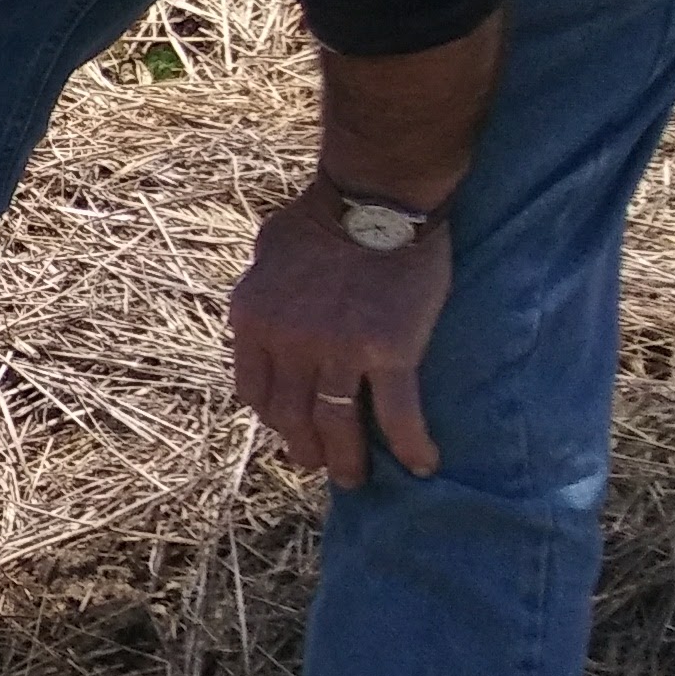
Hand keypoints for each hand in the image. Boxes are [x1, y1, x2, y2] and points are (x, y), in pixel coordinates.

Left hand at [230, 182, 452, 486]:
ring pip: (336, 427)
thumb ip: (260, 293)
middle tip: (320, 464)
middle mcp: (287, 344)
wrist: (376, 196)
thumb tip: (260, 320)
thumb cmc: (323, 215)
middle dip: (304, 449)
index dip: (273, 418)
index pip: (254, 392)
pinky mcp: (388, 353)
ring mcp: (336, 352)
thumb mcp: (267, 254)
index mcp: (252, 321)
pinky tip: (422, 464)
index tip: (288, 429)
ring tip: (355, 479)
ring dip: (346, 461)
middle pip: (290, 418)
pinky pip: (397, 414)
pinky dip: (410, 445)